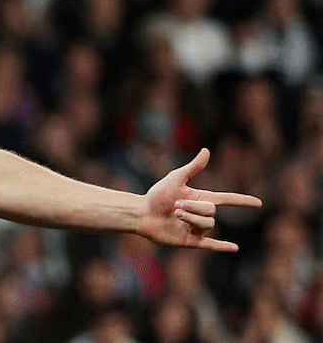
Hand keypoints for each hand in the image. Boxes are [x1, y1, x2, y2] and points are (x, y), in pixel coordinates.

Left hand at [137, 148, 261, 251]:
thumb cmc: (157, 194)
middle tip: (176, 205)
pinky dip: (222, 247)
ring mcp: (197, 228)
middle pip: (211, 211)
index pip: (227, 199)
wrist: (141, 213)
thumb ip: (193, 168)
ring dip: (192, 219)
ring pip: (208, 225)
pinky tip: (235, 248)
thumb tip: (206, 151)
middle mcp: (202, 214)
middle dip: (194, 207)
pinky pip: (210, 245)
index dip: (242, 201)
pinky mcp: (190, 241)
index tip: (258, 203)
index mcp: (201, 199)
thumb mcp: (176, 179)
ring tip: (176, 214)